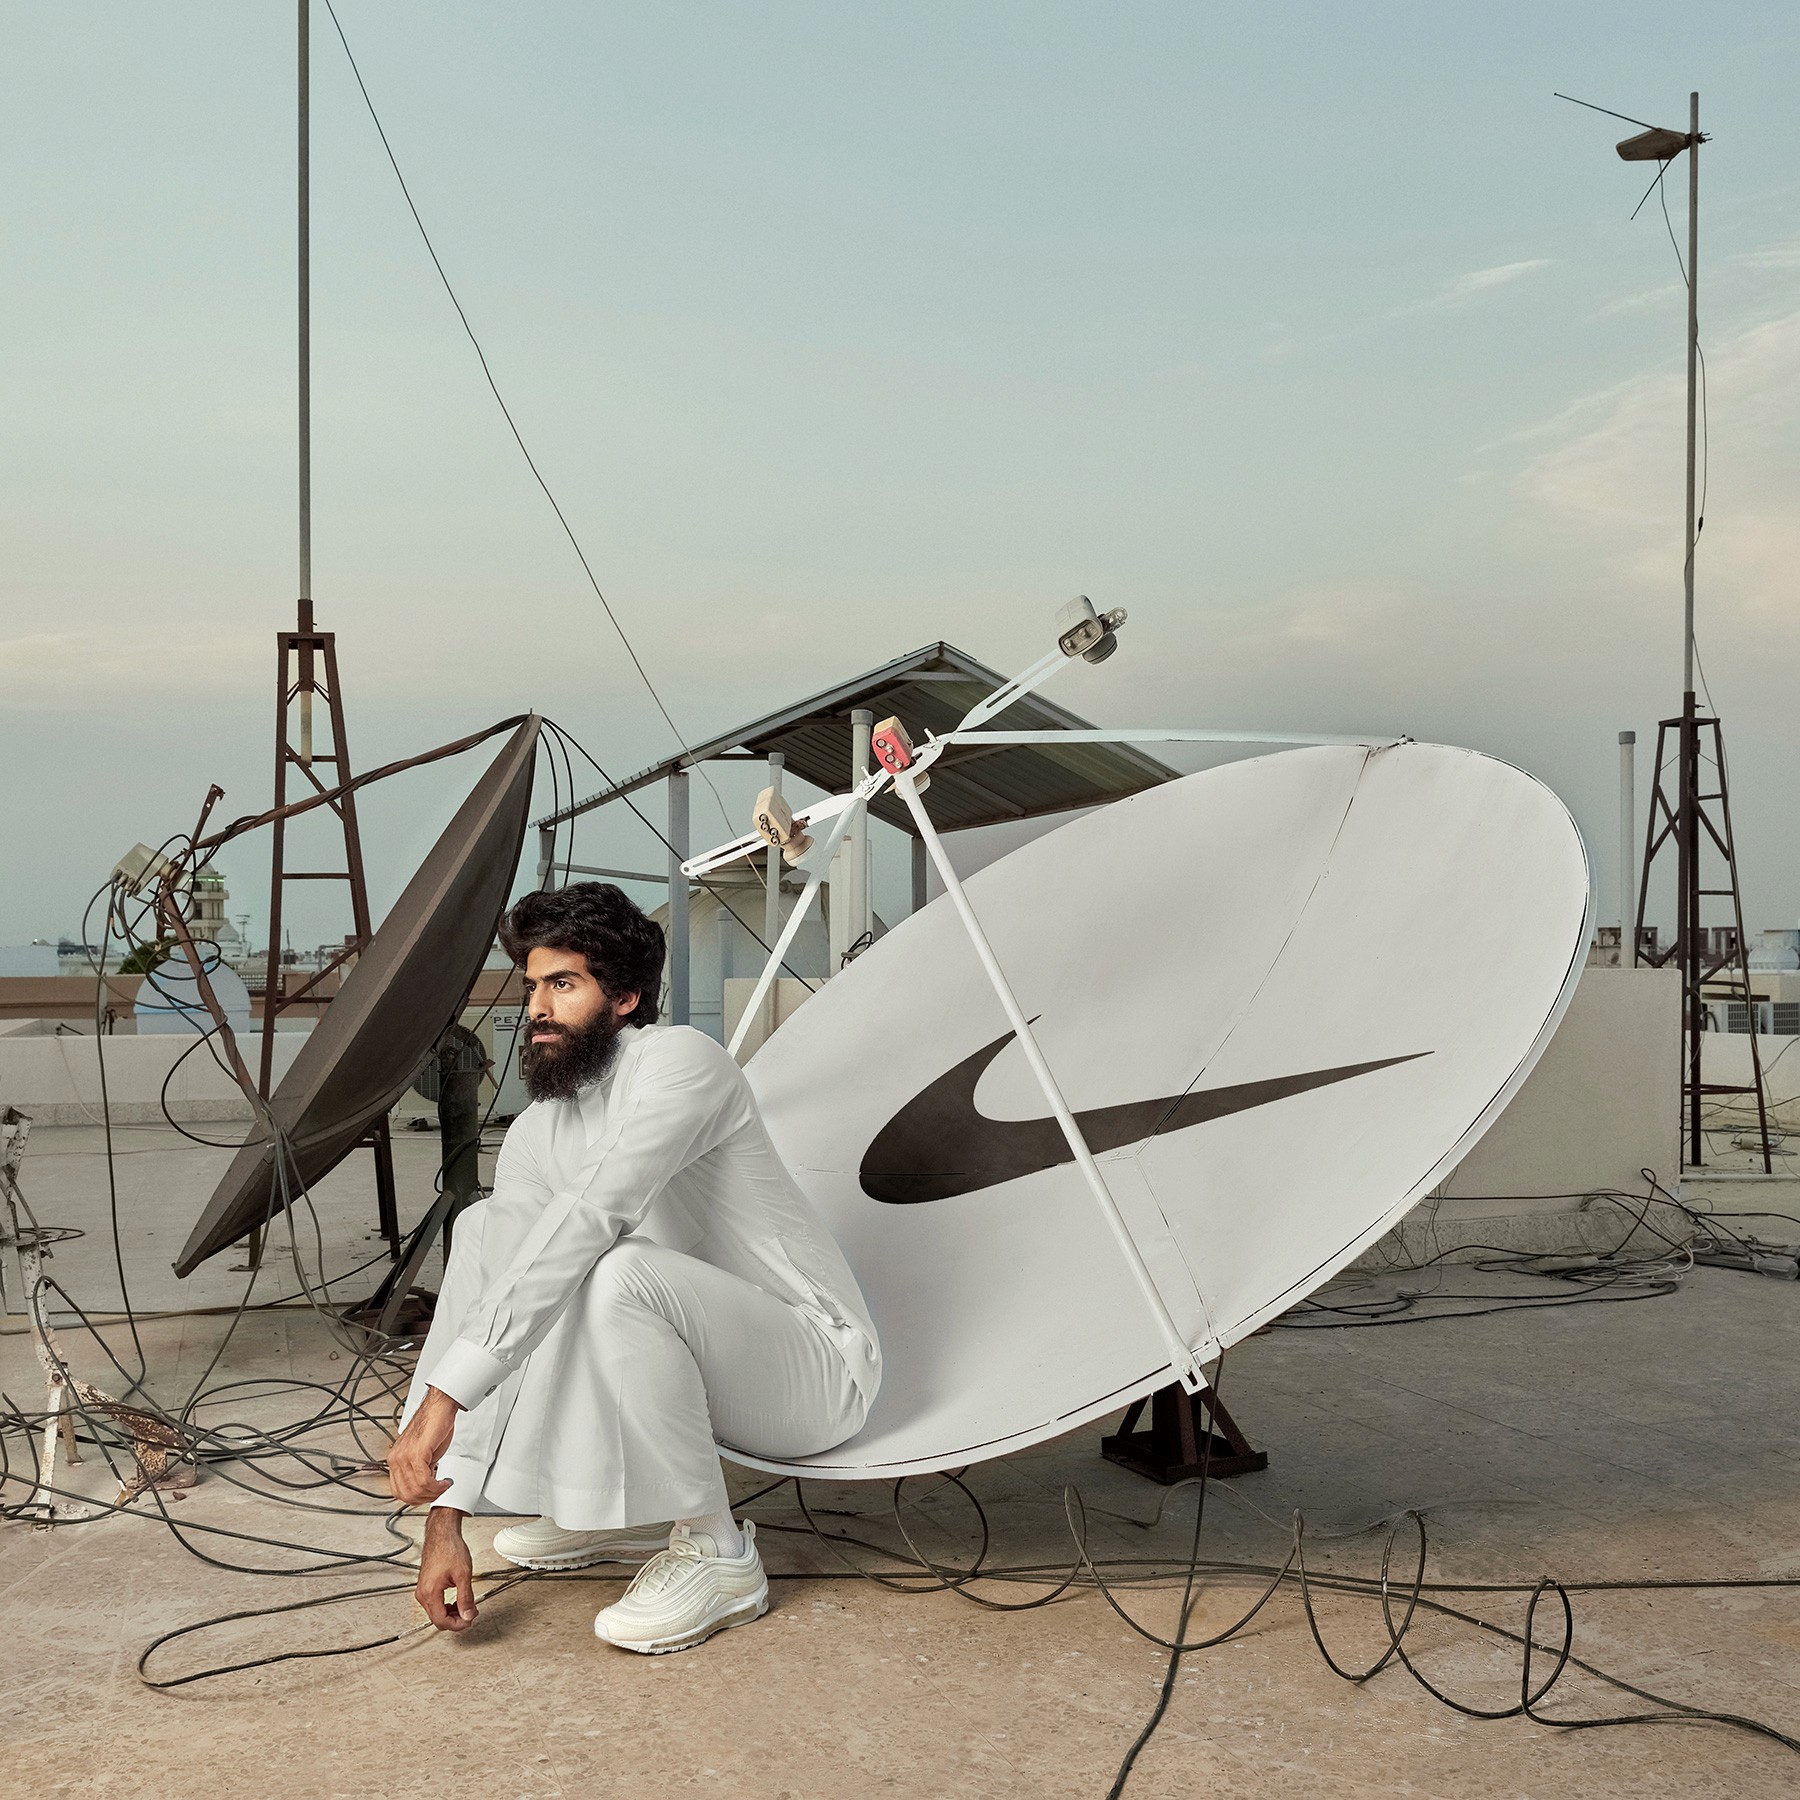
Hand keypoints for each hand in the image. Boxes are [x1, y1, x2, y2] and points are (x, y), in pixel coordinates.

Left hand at [387, 1385, 461, 1506]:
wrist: (439, 1408)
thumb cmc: (433, 1425)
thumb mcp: (422, 1452)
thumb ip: (418, 1469)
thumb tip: (424, 1486)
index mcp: (395, 1459)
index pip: (398, 1492)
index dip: (415, 1498)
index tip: (429, 1495)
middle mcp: (396, 1459)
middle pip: (406, 1494)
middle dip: (426, 1498)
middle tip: (438, 1492)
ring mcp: (404, 1456)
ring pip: (416, 1489)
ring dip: (433, 1492)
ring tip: (443, 1486)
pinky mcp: (417, 1453)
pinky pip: (424, 1480)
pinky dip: (436, 1486)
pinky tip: (444, 1481)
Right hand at [417, 1508, 477, 1631]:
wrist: (442, 1534)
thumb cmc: (450, 1548)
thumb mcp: (463, 1575)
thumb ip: (466, 1598)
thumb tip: (468, 1615)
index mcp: (430, 1593)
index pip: (442, 1621)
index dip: (458, 1624)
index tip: (469, 1620)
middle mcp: (422, 1594)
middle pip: (438, 1619)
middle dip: (456, 1620)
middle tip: (471, 1613)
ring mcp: (422, 1590)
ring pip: (436, 1613)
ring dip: (452, 1613)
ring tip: (467, 1606)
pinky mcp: (425, 1586)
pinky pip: (435, 1604)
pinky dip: (447, 1605)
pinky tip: (457, 1601)